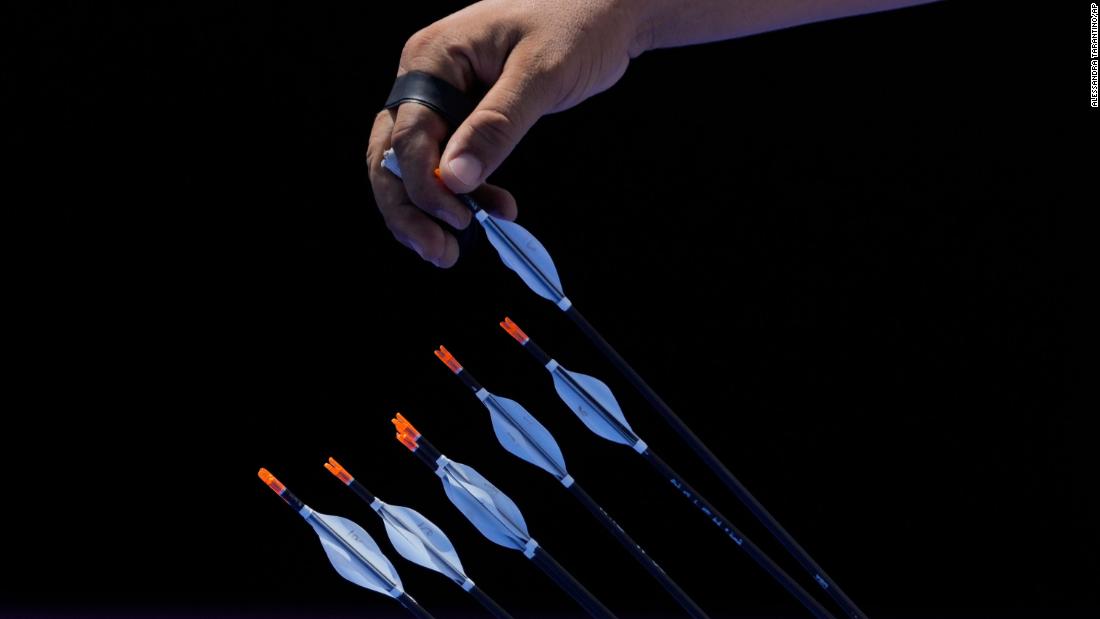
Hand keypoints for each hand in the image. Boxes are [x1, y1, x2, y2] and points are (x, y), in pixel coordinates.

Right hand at [367, 0, 648, 266]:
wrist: (608, 10)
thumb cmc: (577, 24)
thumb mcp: (541, 75)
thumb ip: (497, 125)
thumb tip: (453, 178)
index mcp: (433, 56)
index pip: (407, 135)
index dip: (424, 185)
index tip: (458, 219)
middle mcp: (426, 76)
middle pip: (391, 154)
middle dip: (410, 209)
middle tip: (440, 253)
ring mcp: (442, 95)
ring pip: (411, 164)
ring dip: (428, 210)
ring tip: (452, 249)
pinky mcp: (464, 112)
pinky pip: (444, 160)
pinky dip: (460, 192)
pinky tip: (492, 209)